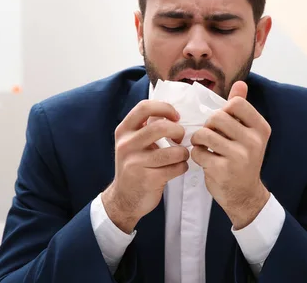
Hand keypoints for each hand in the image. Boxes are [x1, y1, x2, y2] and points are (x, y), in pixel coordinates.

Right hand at [101, 100, 188, 232]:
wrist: (123, 199)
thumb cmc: (134, 167)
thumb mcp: (132, 144)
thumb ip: (146, 128)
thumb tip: (172, 114)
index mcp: (124, 131)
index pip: (144, 107)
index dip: (165, 108)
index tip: (176, 116)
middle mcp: (127, 145)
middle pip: (161, 127)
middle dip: (178, 131)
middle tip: (180, 138)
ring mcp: (136, 163)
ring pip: (173, 151)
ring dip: (183, 153)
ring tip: (181, 156)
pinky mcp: (147, 180)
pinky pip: (176, 168)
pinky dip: (182, 167)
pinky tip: (178, 168)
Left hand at [190, 81, 271, 229]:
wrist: (245, 194)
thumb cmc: (243, 159)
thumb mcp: (248, 134)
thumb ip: (242, 109)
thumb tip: (240, 83)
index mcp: (261, 128)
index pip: (236, 104)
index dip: (223, 110)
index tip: (222, 123)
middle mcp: (253, 141)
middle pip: (217, 117)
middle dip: (208, 125)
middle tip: (210, 136)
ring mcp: (239, 157)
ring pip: (204, 133)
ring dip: (199, 140)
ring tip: (204, 146)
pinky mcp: (222, 170)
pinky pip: (198, 152)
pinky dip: (197, 155)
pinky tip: (205, 160)